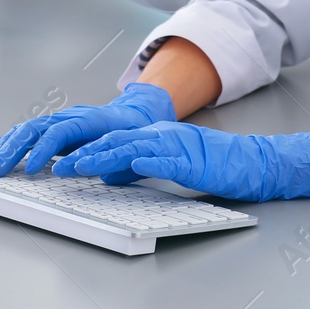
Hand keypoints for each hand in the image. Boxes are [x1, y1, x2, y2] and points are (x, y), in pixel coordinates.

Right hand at [0, 83, 175, 177]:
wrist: (134, 114)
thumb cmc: (132, 130)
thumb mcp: (128, 142)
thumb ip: (109, 154)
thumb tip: (90, 168)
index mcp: (87, 119)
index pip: (58, 132)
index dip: (42, 151)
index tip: (29, 170)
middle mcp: (67, 117)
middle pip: (34, 129)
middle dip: (12, 150)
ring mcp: (57, 121)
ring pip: (24, 131)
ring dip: (3, 147)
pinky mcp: (51, 128)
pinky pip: (24, 134)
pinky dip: (3, 142)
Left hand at [62, 122, 309, 201]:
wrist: (250, 160)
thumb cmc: (213, 164)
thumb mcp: (168, 163)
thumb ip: (139, 165)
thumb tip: (110, 173)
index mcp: (155, 135)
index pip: (113, 140)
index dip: (84, 148)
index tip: (59, 160)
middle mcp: (162, 135)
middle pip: (116, 141)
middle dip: (83, 152)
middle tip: (58, 164)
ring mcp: (176, 145)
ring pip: (133, 147)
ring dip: (103, 156)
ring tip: (78, 164)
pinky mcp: (191, 159)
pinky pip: (164, 160)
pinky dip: (143, 162)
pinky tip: (127, 165)